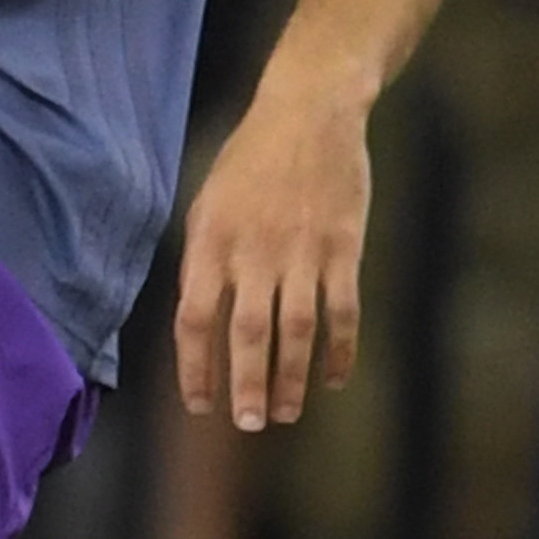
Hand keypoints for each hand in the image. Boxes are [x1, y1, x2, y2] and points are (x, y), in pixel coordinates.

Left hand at [177, 81, 368, 430]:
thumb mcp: (207, 203)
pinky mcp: (344, 248)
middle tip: (248, 425)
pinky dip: (340, 350)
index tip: (199, 403)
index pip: (193, 318)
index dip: (195, 366)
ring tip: (285, 414)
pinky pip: (343, 311)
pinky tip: (335, 379)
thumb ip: (203, 261)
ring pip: (296, 330)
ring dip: (291, 377)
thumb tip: (197, 324)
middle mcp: (253, 250)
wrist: (310, 113)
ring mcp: (302, 251)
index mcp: (209, 241)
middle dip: (245, 384)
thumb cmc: (249, 162)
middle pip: (246, 333)